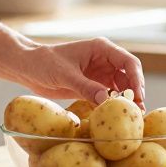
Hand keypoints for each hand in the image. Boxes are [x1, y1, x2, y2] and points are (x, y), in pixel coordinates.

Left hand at [15, 38, 145, 108]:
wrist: (28, 68)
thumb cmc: (44, 62)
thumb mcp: (65, 74)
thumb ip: (85, 87)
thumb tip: (105, 101)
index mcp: (101, 49)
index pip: (127, 61)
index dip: (136, 77)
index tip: (138, 94)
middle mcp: (104, 61)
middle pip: (128, 76)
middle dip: (134, 93)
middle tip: (137, 111)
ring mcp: (99, 75)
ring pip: (120, 88)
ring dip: (126, 101)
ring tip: (131, 117)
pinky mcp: (92, 88)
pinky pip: (108, 97)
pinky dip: (113, 106)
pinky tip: (116, 117)